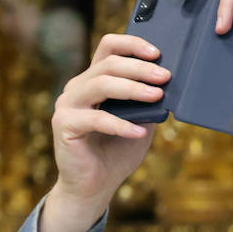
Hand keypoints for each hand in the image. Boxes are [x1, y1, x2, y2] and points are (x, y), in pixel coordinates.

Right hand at [41, 33, 167, 231]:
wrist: (95, 186)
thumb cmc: (117, 152)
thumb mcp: (140, 122)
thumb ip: (148, 103)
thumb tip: (169, 85)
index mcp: (94, 80)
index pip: (108, 48)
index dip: (132, 45)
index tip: (158, 53)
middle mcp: (77, 88)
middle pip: (108, 64)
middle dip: (140, 68)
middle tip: (165, 76)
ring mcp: (67, 105)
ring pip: (100, 84)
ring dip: (132, 89)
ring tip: (157, 96)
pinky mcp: (63, 125)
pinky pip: (95, 119)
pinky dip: (121, 125)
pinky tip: (140, 132)